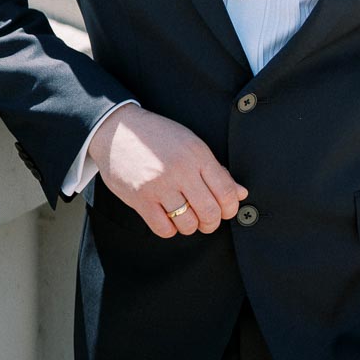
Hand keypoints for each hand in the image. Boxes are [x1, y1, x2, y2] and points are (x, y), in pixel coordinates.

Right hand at [87, 103, 247, 238]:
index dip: (231, 208)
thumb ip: (216, 170)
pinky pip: (163, 228)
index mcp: (197, 155)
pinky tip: (168, 219)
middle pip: (210, 211)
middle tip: (208, 220)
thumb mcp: (191, 145)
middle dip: (212, 222)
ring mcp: (159, 185)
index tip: (226, 211)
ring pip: (188, 223)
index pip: (226, 191)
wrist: (118, 130)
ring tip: (187, 218)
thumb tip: (241, 193)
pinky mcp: (140, 198)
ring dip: (191, 227)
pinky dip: (170, 229)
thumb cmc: (159, 137)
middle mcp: (181, 170)